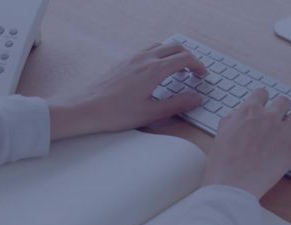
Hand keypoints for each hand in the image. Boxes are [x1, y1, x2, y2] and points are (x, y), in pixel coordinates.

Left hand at [46, 42, 207, 138]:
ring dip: (174, 55)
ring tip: (178, 72)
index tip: (203, 76)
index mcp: (154, 70)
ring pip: (161, 46)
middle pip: (175, 47)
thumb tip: (197, 98)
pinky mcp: (123, 62)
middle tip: (195, 73)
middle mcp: (144, 59)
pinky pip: (147, 50)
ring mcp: (132, 58)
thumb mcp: (151, 113)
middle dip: (189, 58)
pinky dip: (159, 56)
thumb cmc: (115, 113)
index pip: (184, 58)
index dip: (198, 66)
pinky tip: (156, 72)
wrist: (86, 108)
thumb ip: (178, 104)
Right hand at [201, 89, 290, 198]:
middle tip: (280, 114)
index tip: (265, 102)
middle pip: (283, 102)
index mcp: (249, 112)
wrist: (232, 184)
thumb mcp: (221, 133)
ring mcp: (283, 134)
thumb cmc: (223, 163)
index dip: (263, 98)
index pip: (262, 93)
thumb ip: (232, 119)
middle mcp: (268, 118)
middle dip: (281, 107)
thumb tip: (238, 115)